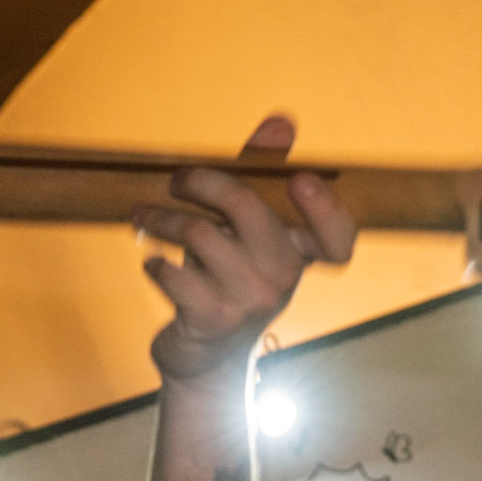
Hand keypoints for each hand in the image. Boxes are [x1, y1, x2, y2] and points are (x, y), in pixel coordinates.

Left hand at [131, 115, 355, 384]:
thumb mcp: (246, 235)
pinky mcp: (212, 319)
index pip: (337, 238)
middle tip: (176, 180)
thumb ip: (262, 177)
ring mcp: (249, 301)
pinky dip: (155, 263)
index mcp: (299, 255)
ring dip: (163, 220)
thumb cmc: (226, 283)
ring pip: (198, 232)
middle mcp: (282, 278)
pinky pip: (174, 273)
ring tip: (144, 217)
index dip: (325, 209)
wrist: (204, 359)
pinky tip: (152, 264)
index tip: (301, 179)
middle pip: (245, 205)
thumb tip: (280, 121)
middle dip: (201, 181)